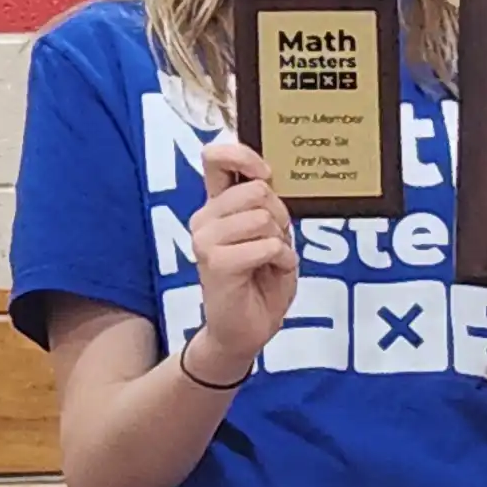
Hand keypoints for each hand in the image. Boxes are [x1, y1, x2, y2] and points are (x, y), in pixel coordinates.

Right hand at [187, 135, 298, 375]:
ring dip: (281, 242)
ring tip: (269, 261)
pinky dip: (281, 260)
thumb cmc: (260, 280)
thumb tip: (268, 177)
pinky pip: (267, 246)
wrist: (246, 329)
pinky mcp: (215, 262)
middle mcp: (205, 218)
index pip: (216, 158)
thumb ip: (264, 204)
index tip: (265, 174)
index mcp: (217, 206)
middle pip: (257, 190)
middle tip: (273, 243)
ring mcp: (205, 240)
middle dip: (280, 217)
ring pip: (263, 218)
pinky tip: (269, 273)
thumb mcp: (270, 233)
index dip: (244, 156)